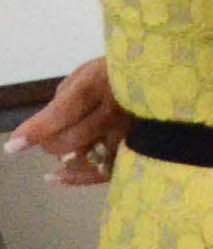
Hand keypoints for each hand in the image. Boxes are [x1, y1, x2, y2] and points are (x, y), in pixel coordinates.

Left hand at [7, 57, 128, 186]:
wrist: (162, 78)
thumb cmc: (119, 71)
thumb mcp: (89, 71)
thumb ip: (67, 95)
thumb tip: (46, 123)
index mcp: (102, 84)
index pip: (62, 113)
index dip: (36, 131)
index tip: (13, 146)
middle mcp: (116, 110)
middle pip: (71, 139)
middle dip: (49, 141)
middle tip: (47, 136)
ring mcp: (129, 132)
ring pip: (86, 158)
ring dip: (63, 158)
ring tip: (56, 154)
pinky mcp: (138, 148)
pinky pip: (105, 172)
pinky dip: (78, 178)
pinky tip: (57, 177)